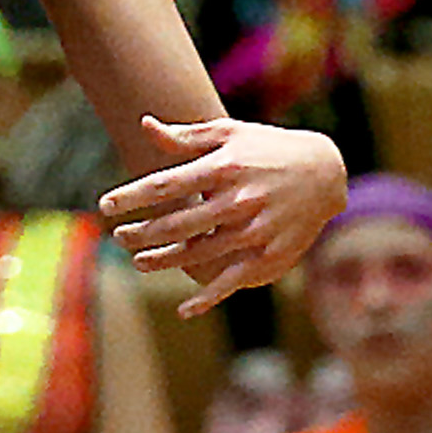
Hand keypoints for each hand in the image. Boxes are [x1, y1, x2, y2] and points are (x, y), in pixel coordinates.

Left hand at [99, 115, 347, 316]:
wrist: (326, 172)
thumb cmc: (268, 148)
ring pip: (199, 254)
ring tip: (139, 261)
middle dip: (141, 233)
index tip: (105, 205)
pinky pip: (233, 280)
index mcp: (224, 167)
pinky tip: (185, 308)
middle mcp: (238, 200)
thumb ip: (186, 136)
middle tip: (118, 236)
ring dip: (164, 261)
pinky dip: (209, 297)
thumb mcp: (230, 134)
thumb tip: (145, 124)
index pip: (165, 185)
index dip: (132, 197)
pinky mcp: (271, 255)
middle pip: (177, 224)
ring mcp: (255, 231)